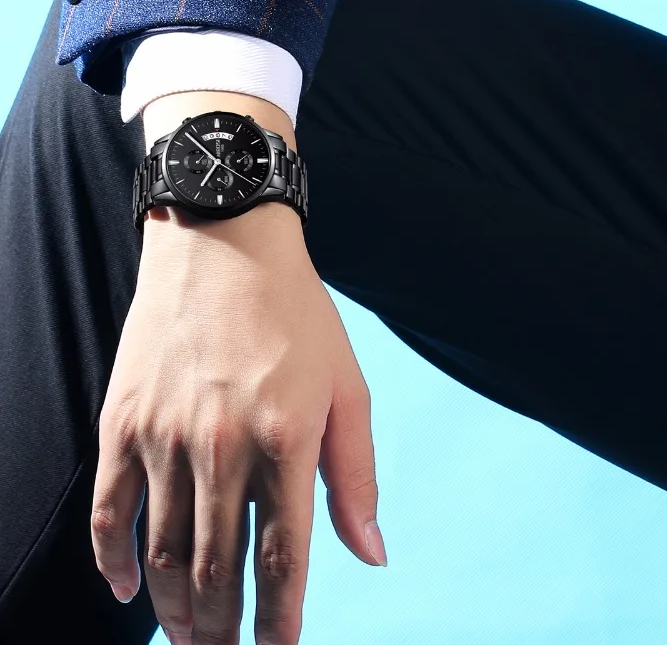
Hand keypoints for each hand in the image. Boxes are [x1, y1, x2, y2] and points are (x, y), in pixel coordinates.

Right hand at [91, 201, 386, 644]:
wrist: (225, 245)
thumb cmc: (299, 316)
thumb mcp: (349, 386)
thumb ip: (357, 475)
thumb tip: (372, 555)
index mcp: (288, 439)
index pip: (284, 559)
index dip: (282, 621)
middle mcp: (223, 446)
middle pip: (219, 571)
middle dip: (226, 630)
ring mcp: (165, 436)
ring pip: (165, 555)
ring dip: (179, 610)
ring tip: (193, 636)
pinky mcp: (123, 423)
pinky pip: (110, 514)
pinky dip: (116, 564)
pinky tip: (132, 591)